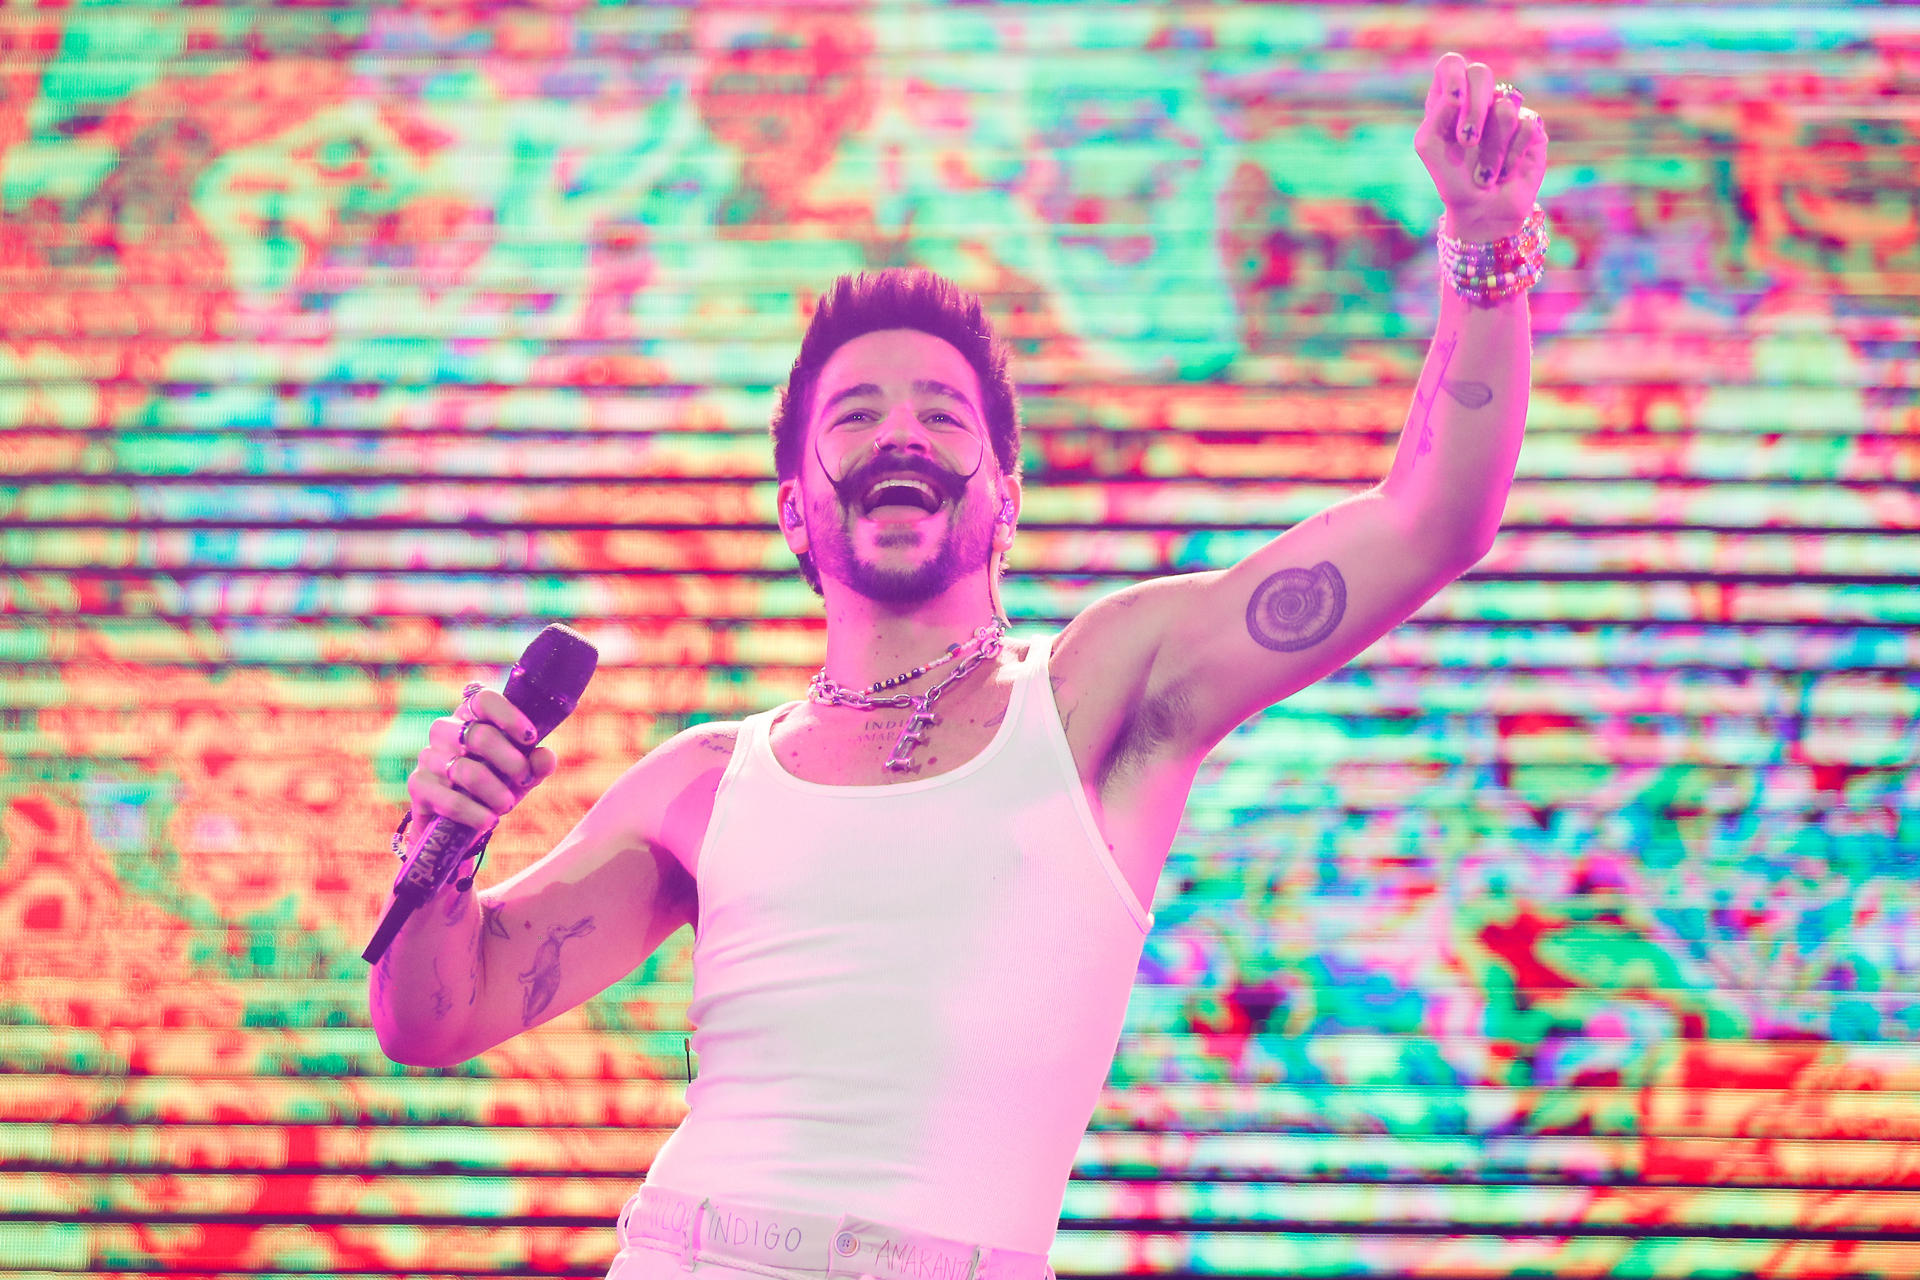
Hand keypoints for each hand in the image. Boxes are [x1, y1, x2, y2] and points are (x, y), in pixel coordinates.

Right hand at [406, 688, 557, 833]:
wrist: (456, 824)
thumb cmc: (494, 787)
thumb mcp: (520, 776)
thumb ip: (536, 765)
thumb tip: (545, 757)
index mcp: (470, 717)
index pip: (485, 700)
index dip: (509, 716)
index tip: (531, 738)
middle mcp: (445, 730)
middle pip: (480, 736)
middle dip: (511, 762)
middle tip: (524, 780)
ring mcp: (428, 756)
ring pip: (467, 770)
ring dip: (495, 792)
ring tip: (507, 805)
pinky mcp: (417, 785)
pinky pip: (449, 799)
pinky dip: (474, 813)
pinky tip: (489, 821)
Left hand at [1414, 52, 1548, 241]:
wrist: (1481, 212)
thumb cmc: (1451, 179)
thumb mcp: (1429, 147)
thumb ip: (1436, 114)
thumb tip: (1459, 94)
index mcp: (1450, 99)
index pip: (1451, 64)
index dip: (1453, 74)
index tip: (1453, 100)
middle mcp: (1479, 99)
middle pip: (1481, 73)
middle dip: (1474, 109)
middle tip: (1468, 142)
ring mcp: (1507, 110)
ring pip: (1505, 106)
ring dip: (1492, 149)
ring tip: (1484, 175)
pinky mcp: (1531, 127)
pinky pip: (1526, 126)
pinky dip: (1511, 156)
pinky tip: (1504, 172)